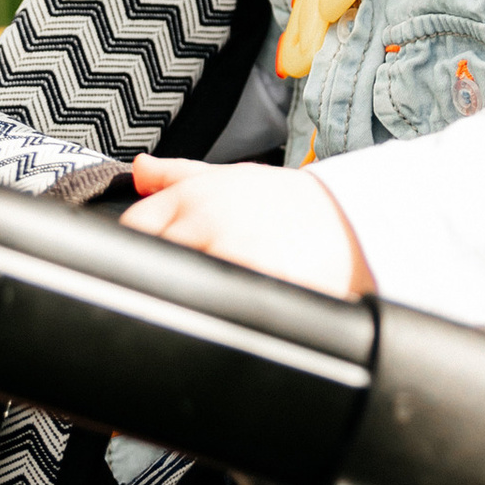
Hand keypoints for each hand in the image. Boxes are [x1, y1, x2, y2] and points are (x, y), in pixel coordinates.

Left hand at [125, 156, 374, 298]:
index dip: (138, 247)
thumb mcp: (230, 177)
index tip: (154, 260)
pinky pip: (215, 311)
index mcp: (193, 196)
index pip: (135, 226)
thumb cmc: (288, 204)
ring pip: (178, 288)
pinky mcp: (252, 287)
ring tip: (210, 300)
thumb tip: (136, 168)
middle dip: (163, 275)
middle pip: (151, 261)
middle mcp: (205, 220)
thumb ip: (176, 175)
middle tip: (188, 282)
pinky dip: (217, 316)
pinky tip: (232, 312)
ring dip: (188, 298)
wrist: (349, 220)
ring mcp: (227, 254)